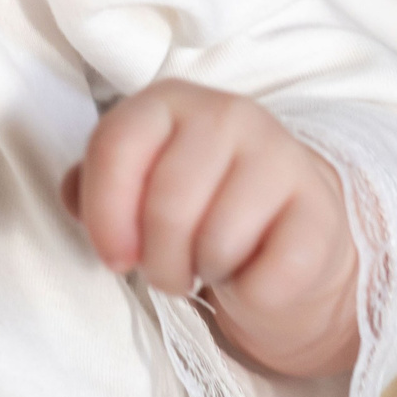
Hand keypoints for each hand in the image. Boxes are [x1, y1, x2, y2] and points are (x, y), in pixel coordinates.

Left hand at [63, 81, 358, 378]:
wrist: (288, 233)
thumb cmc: (199, 207)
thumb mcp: (138, 186)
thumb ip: (94, 185)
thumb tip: (76, 199)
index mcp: (171, 102)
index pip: (116, 144)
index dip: (104, 213)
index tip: (114, 257)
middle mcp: (230, 114)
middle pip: (168, 203)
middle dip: (158, 260)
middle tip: (168, 272)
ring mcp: (282, 157)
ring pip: (217, 242)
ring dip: (204, 273)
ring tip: (211, 264)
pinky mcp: (320, 212)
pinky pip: (266, 278)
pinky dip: (251, 294)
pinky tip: (255, 271)